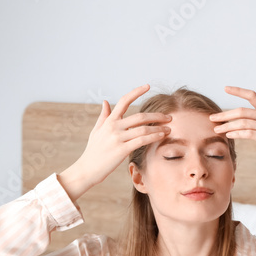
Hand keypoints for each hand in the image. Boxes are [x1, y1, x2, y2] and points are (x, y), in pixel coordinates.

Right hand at [58, 84, 171, 200]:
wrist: (87, 169)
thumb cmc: (93, 151)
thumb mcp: (96, 131)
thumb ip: (104, 116)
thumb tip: (106, 101)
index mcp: (109, 121)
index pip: (123, 101)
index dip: (136, 92)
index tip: (147, 86)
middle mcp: (113, 127)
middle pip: (139, 116)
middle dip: (157, 116)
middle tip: (169, 118)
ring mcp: (117, 138)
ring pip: (143, 129)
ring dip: (158, 128)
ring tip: (169, 129)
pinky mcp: (121, 150)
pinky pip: (141, 141)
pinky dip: (153, 137)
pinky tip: (161, 136)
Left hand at [210, 86, 255, 183]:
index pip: (252, 95)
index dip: (238, 91)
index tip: (225, 88)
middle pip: (242, 111)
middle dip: (225, 114)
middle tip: (212, 118)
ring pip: (243, 123)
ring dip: (227, 126)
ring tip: (217, 129)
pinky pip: (248, 134)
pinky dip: (236, 134)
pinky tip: (228, 135)